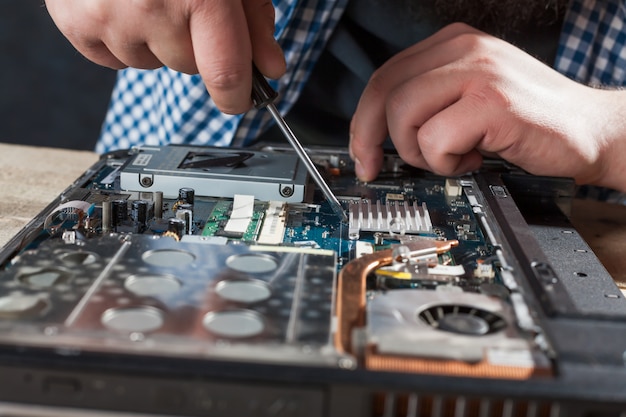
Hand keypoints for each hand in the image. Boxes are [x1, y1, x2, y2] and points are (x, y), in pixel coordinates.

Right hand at [45, 0, 285, 113]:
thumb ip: (253, 19)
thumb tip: (270, 68)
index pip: (225, 73)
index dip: (237, 96)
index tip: (240, 101)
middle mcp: (152, 8)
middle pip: (189, 66)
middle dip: (195, 43)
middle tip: (183, 1)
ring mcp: (109, 17)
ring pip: (150, 63)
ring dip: (156, 40)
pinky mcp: (75, 21)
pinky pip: (113, 59)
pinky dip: (122, 38)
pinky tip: (122, 3)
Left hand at [349, 23, 625, 191]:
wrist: (591, 132)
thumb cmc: (528, 122)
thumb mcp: (470, 98)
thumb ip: (429, 102)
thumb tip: (376, 135)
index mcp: (453, 44)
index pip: (384, 78)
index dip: (363, 121)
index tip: (361, 153)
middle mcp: (464, 50)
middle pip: (384, 94)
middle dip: (374, 140)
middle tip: (380, 167)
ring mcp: (480, 72)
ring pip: (404, 115)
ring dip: (419, 152)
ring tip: (451, 157)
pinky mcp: (494, 102)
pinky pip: (436, 139)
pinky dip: (446, 162)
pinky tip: (473, 159)